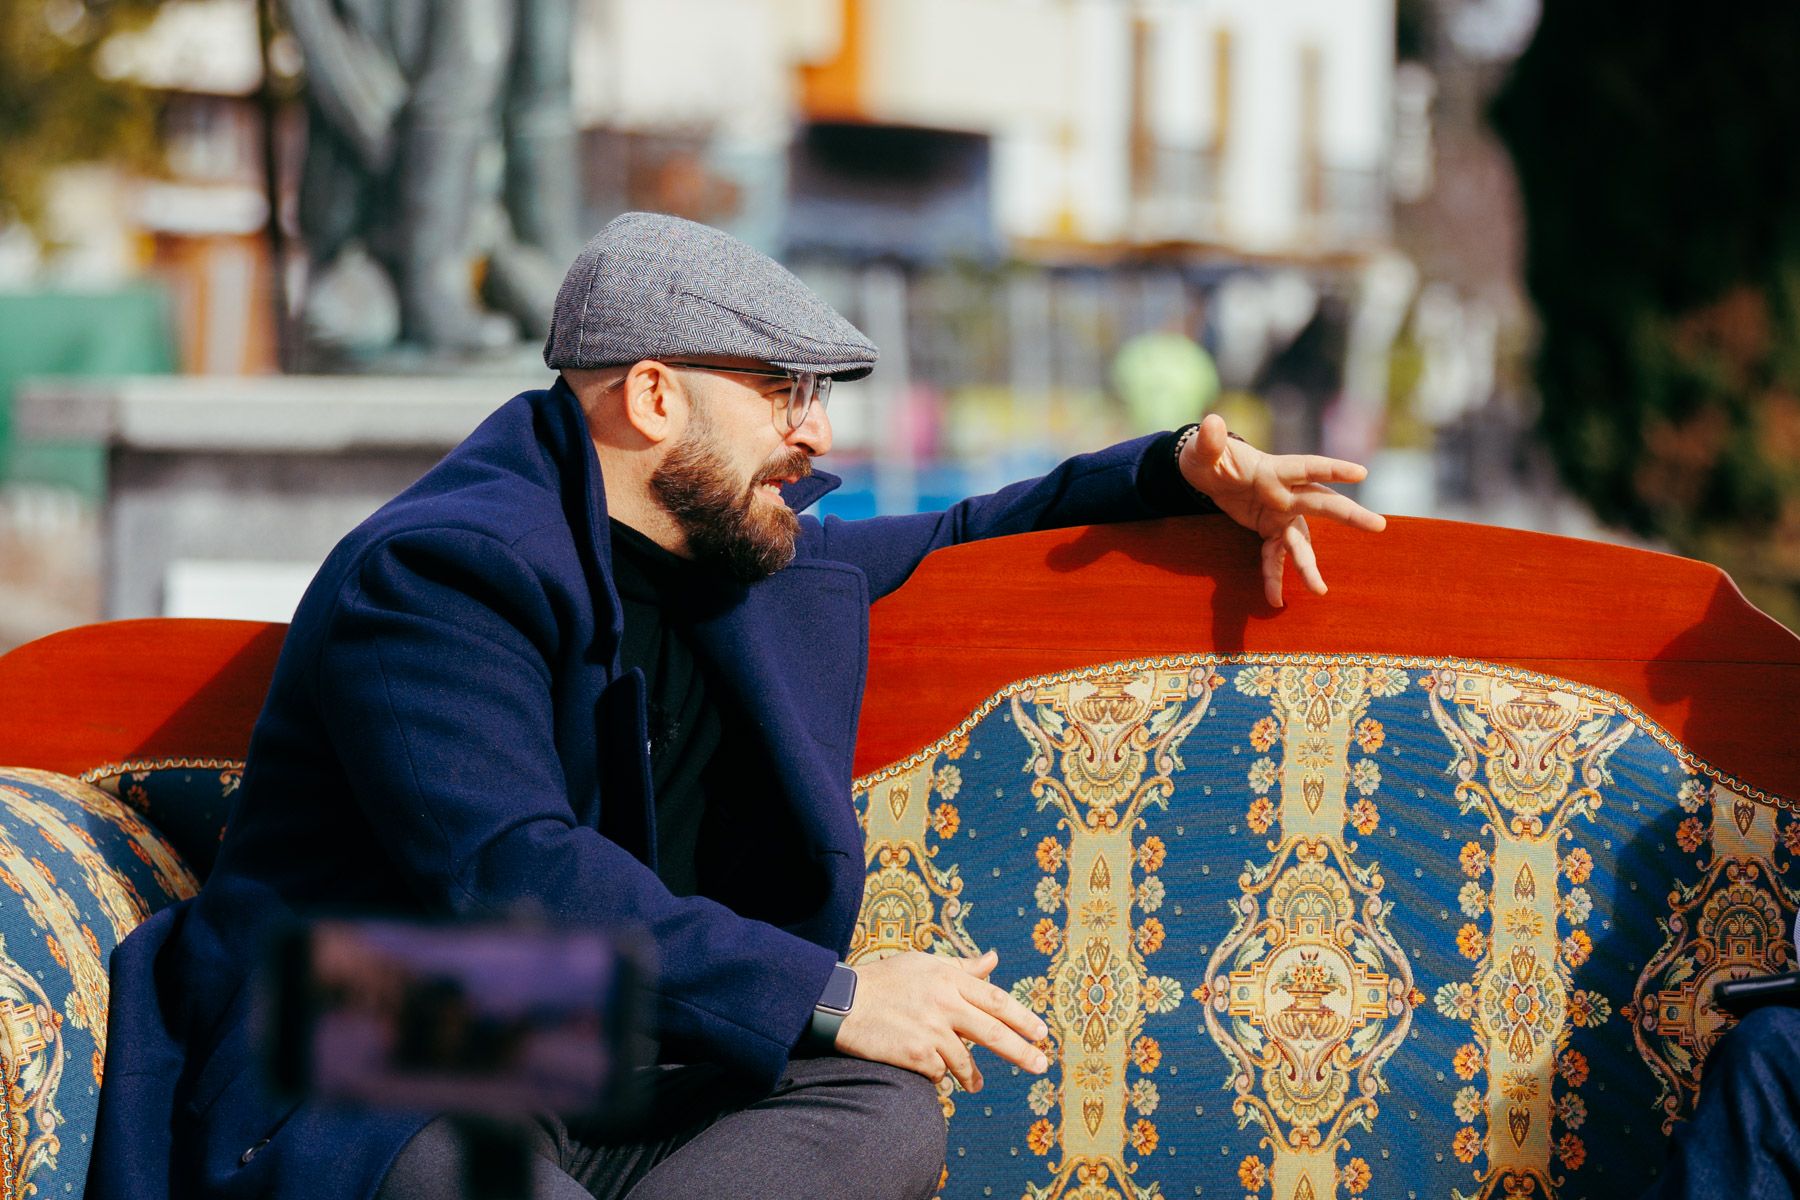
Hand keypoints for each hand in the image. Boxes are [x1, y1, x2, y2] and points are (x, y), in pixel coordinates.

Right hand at [834, 949, 1049, 1092]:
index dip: (1022, 1017)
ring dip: (973, 1076)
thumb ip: (962, 966)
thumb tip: (994, 958)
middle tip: (1041, 1066)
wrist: (842, 1002)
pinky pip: (939, 1073)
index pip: (996, 999)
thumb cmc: (885, 980)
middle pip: (993, 1032)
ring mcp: (930, 1029)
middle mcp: (944, 1003)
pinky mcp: (915, 1054)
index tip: (1041, 1033)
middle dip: (1021, 1052)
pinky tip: (932, 1074)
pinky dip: (939, 1076)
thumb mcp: (924, 964)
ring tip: (975, 1085)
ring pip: (966, 1060)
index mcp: (948, 978)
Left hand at [1178, 413, 1386, 606]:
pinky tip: (1274, 599)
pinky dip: (1274, 577)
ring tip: (1319, 590)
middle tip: (1378, 526)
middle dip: (1349, 515)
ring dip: (1309, 565)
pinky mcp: (1270, 529)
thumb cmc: (1207, 456)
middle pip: (1322, 504)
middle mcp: (1284, 493)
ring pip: (1302, 540)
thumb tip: (1211, 421)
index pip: (1307, 467)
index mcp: (1273, 470)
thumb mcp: (1202, 450)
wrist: (1206, 473)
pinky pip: (1275, 556)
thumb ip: (1208, 442)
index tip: (1361, 473)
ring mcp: (1281, 513)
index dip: (1333, 469)